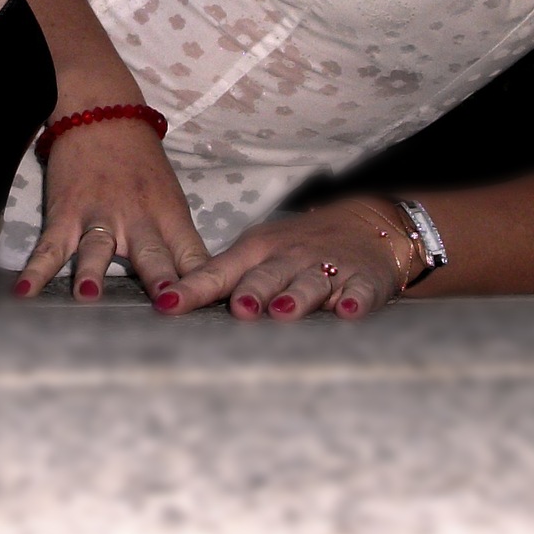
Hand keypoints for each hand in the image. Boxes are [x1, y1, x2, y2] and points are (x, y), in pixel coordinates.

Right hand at [14, 118, 211, 303]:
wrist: (104, 113)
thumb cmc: (142, 163)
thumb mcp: (170, 199)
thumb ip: (177, 242)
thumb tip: (193, 285)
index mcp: (170, 217)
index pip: (192, 256)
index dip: (201, 283)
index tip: (210, 305)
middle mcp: (138, 220)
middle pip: (152, 255)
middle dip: (159, 279)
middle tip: (165, 303)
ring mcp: (99, 216)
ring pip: (97, 249)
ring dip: (93, 271)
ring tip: (88, 295)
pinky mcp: (66, 213)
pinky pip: (50, 247)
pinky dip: (36, 271)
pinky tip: (24, 292)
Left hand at [162, 197, 413, 320]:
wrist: (365, 222)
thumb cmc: (296, 247)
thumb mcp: (258, 253)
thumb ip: (222, 280)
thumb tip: (171, 305)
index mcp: (256, 252)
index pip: (219, 273)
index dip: (194, 289)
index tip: (168, 304)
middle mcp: (289, 257)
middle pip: (267, 275)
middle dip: (252, 292)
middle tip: (239, 309)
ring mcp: (328, 266)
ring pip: (310, 282)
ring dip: (297, 296)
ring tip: (284, 311)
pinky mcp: (364, 279)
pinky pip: (359, 290)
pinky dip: (354, 300)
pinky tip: (347, 311)